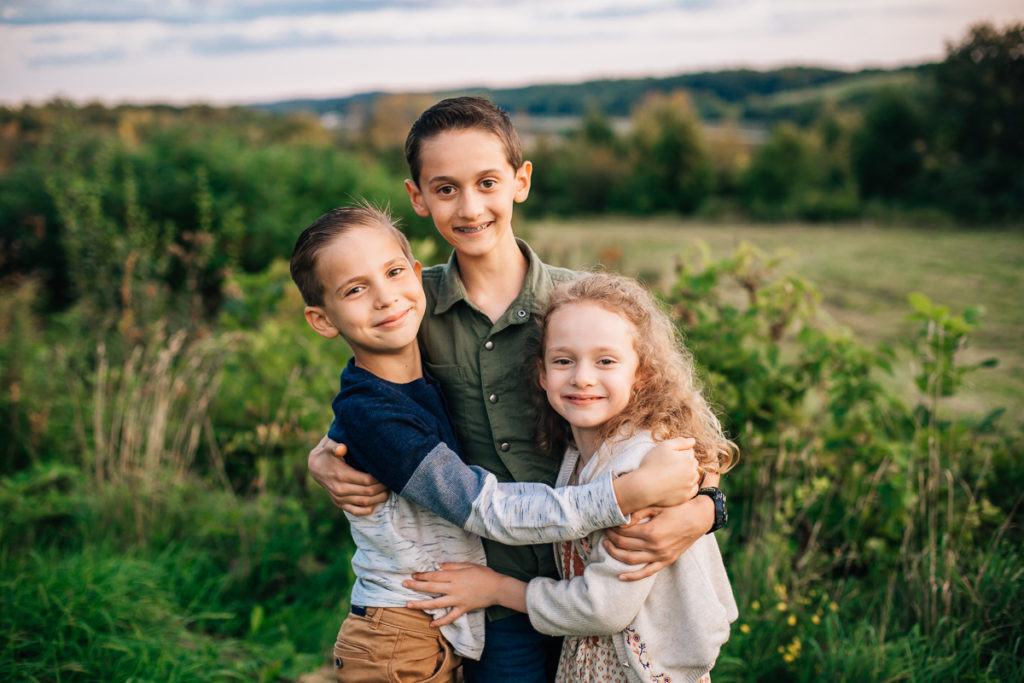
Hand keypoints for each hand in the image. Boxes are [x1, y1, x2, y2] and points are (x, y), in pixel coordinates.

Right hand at [308, 435, 387, 513]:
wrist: (315, 467)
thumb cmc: (327, 453)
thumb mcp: (329, 446)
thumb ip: (336, 446)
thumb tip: (342, 449)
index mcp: (341, 475)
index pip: (367, 481)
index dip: (380, 478)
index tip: (388, 473)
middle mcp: (340, 489)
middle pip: (369, 492)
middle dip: (383, 487)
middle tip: (392, 481)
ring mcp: (339, 498)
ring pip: (365, 503)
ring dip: (379, 498)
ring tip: (388, 490)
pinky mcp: (339, 504)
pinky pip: (356, 511)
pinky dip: (368, 509)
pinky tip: (377, 502)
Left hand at [403, 563, 526, 626]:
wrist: (498, 588)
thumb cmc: (484, 574)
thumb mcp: (468, 565)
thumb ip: (452, 565)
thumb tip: (438, 565)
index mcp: (455, 576)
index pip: (435, 576)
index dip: (422, 575)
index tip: (413, 575)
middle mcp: (454, 589)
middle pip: (432, 588)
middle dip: (416, 586)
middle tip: (404, 584)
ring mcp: (458, 600)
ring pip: (437, 604)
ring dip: (421, 604)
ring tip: (409, 605)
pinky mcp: (463, 609)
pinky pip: (450, 617)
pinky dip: (441, 622)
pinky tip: (431, 624)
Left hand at [603, 494, 713, 580]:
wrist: (699, 518)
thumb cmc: (678, 508)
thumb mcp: (657, 506)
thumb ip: (638, 512)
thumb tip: (620, 520)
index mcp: (651, 531)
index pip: (623, 532)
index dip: (612, 528)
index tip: (606, 523)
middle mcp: (654, 546)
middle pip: (623, 545)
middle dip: (610, 539)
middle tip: (604, 532)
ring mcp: (660, 556)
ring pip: (630, 560)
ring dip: (615, 554)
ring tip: (606, 546)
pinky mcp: (666, 561)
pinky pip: (646, 572)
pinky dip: (632, 576)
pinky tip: (620, 576)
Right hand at [634, 437, 700, 506]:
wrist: (644, 487)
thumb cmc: (652, 465)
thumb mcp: (664, 446)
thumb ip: (680, 442)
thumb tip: (693, 441)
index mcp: (688, 458)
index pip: (690, 451)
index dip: (679, 452)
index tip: (668, 457)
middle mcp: (692, 472)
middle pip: (693, 463)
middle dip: (684, 463)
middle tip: (668, 466)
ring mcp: (690, 485)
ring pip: (693, 476)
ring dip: (687, 474)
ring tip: (671, 475)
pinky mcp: (686, 496)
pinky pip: (692, 489)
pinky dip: (687, 486)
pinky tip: (677, 485)